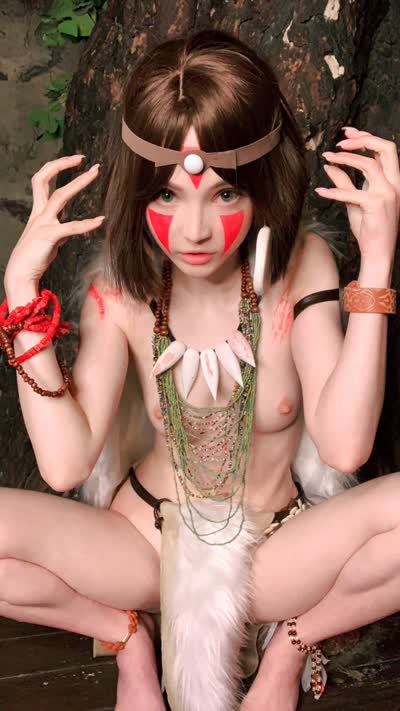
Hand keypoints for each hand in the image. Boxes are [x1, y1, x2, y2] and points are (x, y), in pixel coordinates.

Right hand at [4, 155, 103, 285]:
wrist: (20, 275)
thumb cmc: (34, 258)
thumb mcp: (49, 241)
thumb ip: (59, 232)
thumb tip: (71, 230)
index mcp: (37, 212)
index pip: (42, 180)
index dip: (56, 167)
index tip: (75, 161)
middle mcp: (38, 213)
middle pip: (45, 179)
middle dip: (63, 165)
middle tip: (83, 157)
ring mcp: (42, 224)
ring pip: (59, 196)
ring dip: (78, 182)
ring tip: (94, 173)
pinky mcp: (49, 237)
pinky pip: (70, 227)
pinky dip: (86, 223)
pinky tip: (100, 220)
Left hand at [315, 127, 399, 262]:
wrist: (377, 252)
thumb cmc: (369, 229)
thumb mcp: (355, 201)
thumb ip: (345, 183)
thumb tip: (330, 166)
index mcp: (393, 181)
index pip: (385, 150)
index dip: (366, 137)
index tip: (347, 132)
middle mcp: (394, 184)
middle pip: (386, 148)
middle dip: (363, 139)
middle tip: (341, 141)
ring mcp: (387, 194)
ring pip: (369, 164)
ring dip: (346, 159)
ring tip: (329, 159)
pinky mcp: (376, 205)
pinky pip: (352, 192)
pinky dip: (335, 191)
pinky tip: (321, 191)